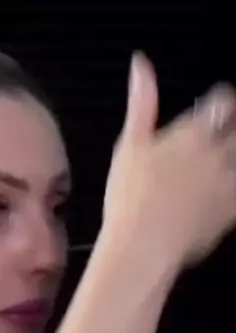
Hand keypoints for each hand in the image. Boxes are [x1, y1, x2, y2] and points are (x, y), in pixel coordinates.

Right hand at [102, 52, 235, 269]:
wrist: (144, 247)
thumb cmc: (130, 196)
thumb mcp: (129, 145)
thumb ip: (142, 103)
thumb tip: (140, 62)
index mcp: (195, 132)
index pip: (223, 100)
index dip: (220, 102)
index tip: (214, 108)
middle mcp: (219, 153)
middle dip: (232, 129)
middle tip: (219, 137)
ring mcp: (229, 184)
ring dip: (233, 158)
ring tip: (222, 164)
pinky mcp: (232, 213)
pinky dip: (233, 190)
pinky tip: (225, 193)